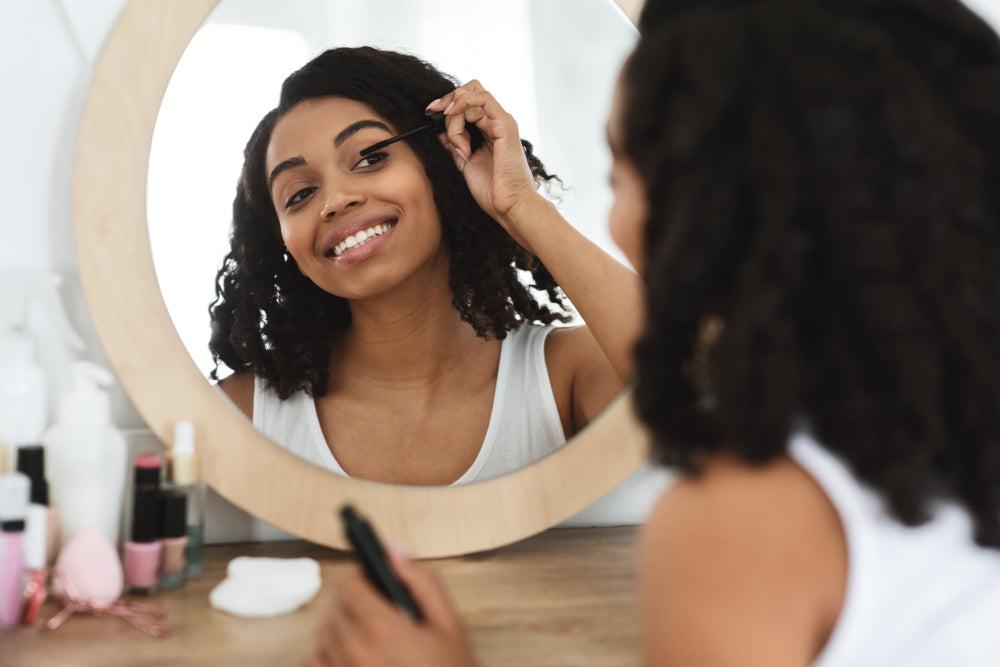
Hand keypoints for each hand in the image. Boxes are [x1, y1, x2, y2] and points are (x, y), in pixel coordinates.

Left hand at [308, 549, 475, 666]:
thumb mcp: (450, 625)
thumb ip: (422, 582)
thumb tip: (394, 551)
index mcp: (381, 628)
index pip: (348, 585)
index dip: (360, 577)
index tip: (373, 582)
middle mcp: (353, 651)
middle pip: (334, 608)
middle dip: (352, 602)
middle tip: (377, 612)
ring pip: (322, 636)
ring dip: (338, 629)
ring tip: (366, 637)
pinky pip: (315, 665)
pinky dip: (326, 657)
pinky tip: (350, 658)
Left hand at [425, 80, 543, 248]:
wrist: (509, 206)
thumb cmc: (493, 191)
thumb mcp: (465, 164)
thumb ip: (455, 145)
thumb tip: (439, 132)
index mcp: (489, 130)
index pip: (467, 101)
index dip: (447, 103)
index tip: (429, 113)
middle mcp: (496, 123)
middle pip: (469, 92)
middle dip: (448, 101)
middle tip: (433, 115)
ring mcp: (502, 122)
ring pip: (471, 96)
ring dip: (455, 118)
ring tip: (459, 146)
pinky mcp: (505, 125)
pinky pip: (483, 98)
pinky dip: (464, 105)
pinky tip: (457, 128)